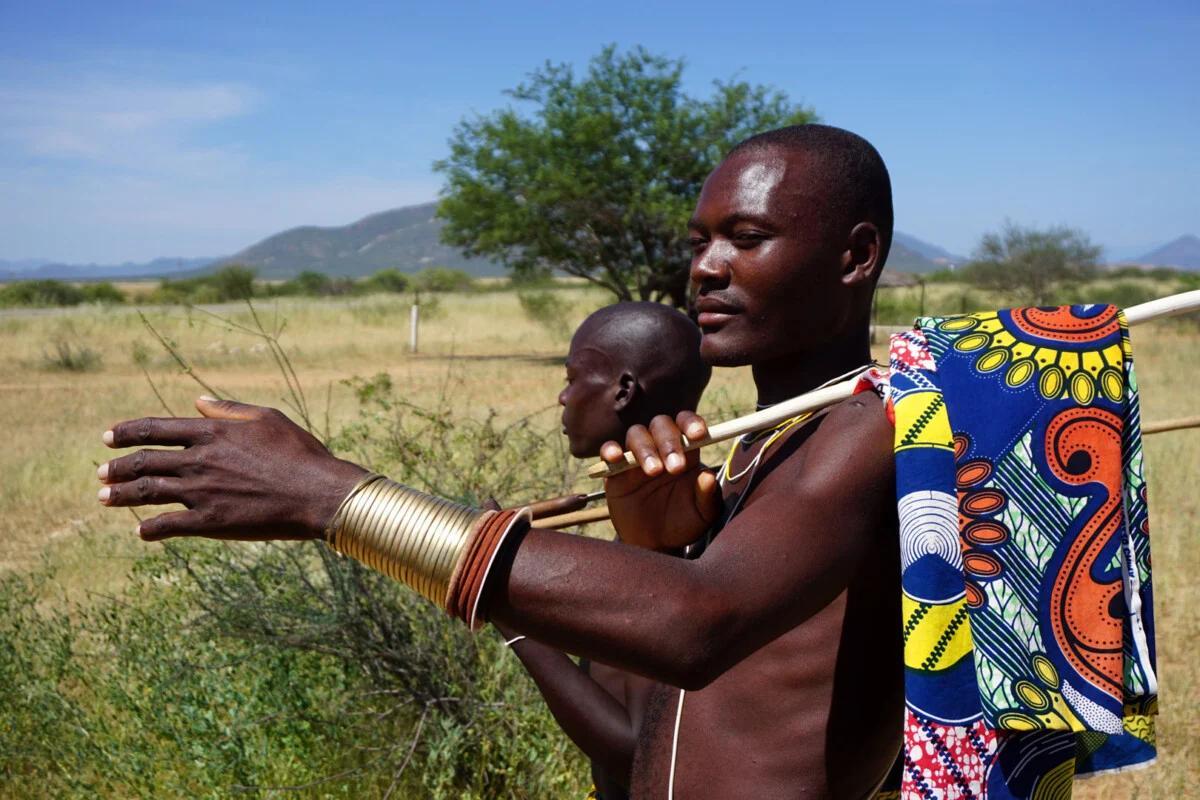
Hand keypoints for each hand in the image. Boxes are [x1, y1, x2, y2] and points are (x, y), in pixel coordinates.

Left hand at [98, 396, 367, 541]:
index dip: (127, 432)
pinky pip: (168, 526)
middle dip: (117, 467)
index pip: (155, 429)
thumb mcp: (267, 417)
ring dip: (121, 496)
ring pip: (148, 492)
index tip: (108, 438)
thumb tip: (198, 403)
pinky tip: (141, 532)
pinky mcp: (212, 522)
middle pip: (144, 461)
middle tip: (102, 473)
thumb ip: (228, 410)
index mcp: (211, 433)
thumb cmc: (300, 452)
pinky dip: (150, 529)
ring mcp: (202, 492)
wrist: (319, 492)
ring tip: (103, 498)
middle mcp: (200, 460)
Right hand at [600, 412, 720, 551]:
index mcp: (685, 452)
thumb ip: (708, 496)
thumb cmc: (683, 523)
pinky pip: (608, 451)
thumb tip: (708, 477)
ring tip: (653, 471)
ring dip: (645, 448)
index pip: (686, 424)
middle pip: (661, 425)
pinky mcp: (615, 471)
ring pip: (637, 434)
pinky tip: (616, 459)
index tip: (697, 435)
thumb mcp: (702, 514)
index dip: (691, 423)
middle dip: (668, 441)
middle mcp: (660, 448)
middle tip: (675, 467)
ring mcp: (636, 458)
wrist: (656, 543)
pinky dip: (610, 450)